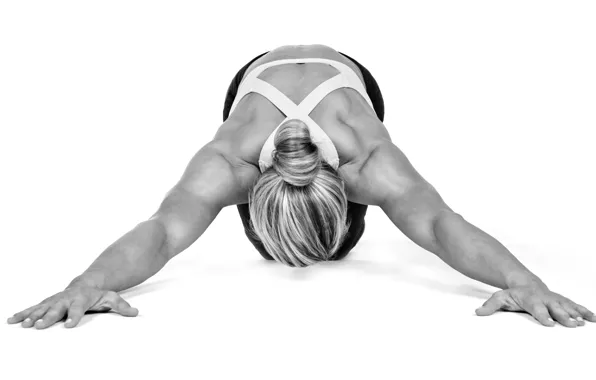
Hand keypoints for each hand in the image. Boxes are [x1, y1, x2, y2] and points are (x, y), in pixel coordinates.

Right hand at [6, 286, 138, 328]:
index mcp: (82, 298)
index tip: (70, 325)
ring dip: (33, 316)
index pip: (79, 308)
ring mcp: (55, 300)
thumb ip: (122, 306)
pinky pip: (33, 308)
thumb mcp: (112, 298)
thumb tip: (136, 313)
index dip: (75, 316)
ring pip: (42, 308)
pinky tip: (12, 320)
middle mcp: (66, 299)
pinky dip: (22, 313)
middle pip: (57, 309)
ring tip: (25, 325)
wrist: (85, 284)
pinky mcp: (46, 303)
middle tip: (40, 326)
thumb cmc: (98, 294)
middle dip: (49, 317)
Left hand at [475, 285, 595, 326]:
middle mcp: (544, 298)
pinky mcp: (563, 302)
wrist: (526, 283)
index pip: (536, 307)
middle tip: (571, 325)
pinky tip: (593, 319)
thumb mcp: (500, 298)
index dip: (542, 315)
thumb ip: (490, 306)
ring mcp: (555, 300)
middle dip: (563, 316)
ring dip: (576, 314)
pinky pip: (575, 306)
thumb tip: (478, 313)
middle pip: (554, 308)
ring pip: (567, 306)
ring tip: (583, 323)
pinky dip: (584, 311)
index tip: (548, 323)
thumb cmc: (514, 294)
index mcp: (530, 298)